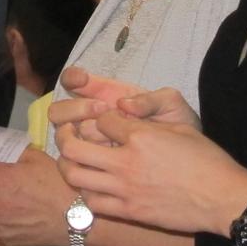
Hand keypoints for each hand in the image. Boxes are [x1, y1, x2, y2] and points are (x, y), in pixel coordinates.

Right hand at [52, 68, 203, 151]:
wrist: (188, 162)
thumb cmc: (177, 127)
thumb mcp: (172, 107)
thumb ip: (153, 100)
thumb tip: (126, 104)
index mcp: (104, 96)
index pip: (73, 81)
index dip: (72, 78)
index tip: (83, 80)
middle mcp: (90, 118)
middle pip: (59, 112)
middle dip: (76, 108)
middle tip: (102, 109)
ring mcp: (91, 143)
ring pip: (64, 139)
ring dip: (80, 133)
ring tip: (109, 138)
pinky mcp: (96, 166)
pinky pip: (77, 166)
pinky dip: (84, 162)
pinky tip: (105, 161)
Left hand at [55, 111, 246, 236]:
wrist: (222, 198)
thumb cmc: (206, 159)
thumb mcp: (179, 127)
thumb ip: (146, 118)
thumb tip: (122, 112)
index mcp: (140, 135)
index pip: (100, 119)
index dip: (99, 116)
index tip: (103, 120)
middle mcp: (126, 161)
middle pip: (73, 147)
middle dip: (65, 136)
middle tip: (68, 135)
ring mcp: (125, 189)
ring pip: (75, 176)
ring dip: (70, 166)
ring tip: (75, 161)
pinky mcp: (129, 211)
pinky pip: (92, 203)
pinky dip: (86, 193)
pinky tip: (93, 187)